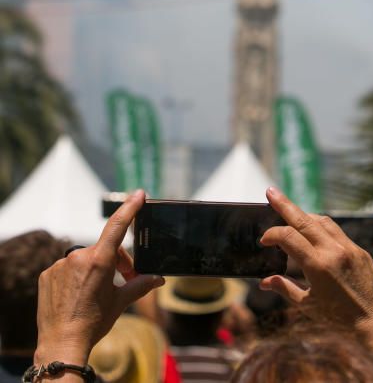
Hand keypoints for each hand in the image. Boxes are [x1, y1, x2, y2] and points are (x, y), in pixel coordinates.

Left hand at [35, 190, 163, 365]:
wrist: (62, 344)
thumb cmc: (94, 323)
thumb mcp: (120, 302)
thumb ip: (140, 284)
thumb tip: (159, 278)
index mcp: (99, 261)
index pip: (117, 225)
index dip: (129, 208)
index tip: (138, 194)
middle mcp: (78, 257)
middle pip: (104, 249)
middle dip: (117, 262)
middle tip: (125, 280)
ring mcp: (59, 265)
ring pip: (84, 260)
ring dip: (95, 269)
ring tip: (97, 293)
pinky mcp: (47, 274)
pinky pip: (66, 269)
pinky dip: (75, 277)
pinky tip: (78, 296)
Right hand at [259, 187, 372, 337]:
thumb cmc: (341, 320)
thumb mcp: (308, 306)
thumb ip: (285, 288)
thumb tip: (264, 281)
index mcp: (318, 266)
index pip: (288, 237)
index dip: (272, 234)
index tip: (264, 241)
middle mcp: (334, 251)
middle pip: (304, 219)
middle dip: (284, 205)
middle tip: (271, 191)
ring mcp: (349, 248)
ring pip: (322, 220)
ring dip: (304, 214)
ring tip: (290, 212)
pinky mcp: (360, 250)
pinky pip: (337, 231)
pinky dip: (322, 226)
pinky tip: (314, 230)